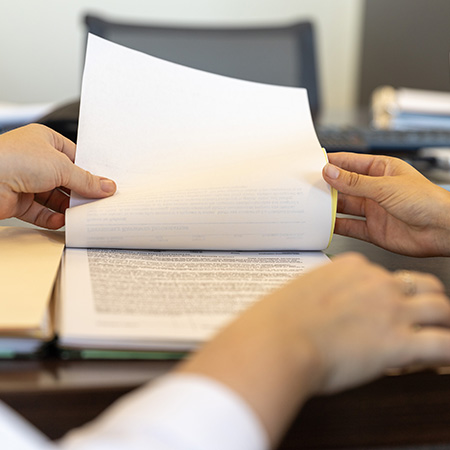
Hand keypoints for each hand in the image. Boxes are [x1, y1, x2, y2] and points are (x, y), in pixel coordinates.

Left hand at [0, 124, 115, 228]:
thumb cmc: (12, 159)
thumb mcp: (61, 166)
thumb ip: (86, 180)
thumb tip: (106, 186)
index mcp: (45, 141)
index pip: (75, 158)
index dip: (90, 172)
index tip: (105, 185)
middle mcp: (34, 160)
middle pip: (67, 180)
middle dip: (81, 193)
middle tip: (97, 202)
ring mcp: (26, 181)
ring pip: (55, 198)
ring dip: (68, 208)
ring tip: (83, 214)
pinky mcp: (18, 201)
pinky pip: (41, 212)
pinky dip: (53, 218)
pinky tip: (63, 221)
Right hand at [178, 253, 449, 444]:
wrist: (276, 342)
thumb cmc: (278, 321)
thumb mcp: (298, 292)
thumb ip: (318, 294)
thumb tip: (321, 309)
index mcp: (351, 268)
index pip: (386, 276)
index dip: (390, 296)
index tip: (385, 312)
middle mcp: (376, 284)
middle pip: (422, 285)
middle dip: (427, 302)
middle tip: (423, 320)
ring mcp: (391, 310)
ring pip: (441, 309)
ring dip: (442, 325)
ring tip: (436, 339)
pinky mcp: (399, 342)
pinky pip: (444, 345)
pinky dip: (446, 356)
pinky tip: (437, 364)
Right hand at [322, 152, 449, 255]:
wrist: (443, 231)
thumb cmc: (427, 202)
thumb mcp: (385, 186)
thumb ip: (354, 182)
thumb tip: (330, 172)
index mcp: (381, 170)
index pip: (350, 163)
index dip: (331, 162)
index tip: (312, 163)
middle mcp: (375, 189)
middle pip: (344, 186)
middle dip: (326, 185)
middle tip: (307, 185)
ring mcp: (373, 210)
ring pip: (344, 206)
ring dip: (329, 206)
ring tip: (312, 204)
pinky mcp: (372, 230)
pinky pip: (349, 226)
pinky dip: (336, 226)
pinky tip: (325, 224)